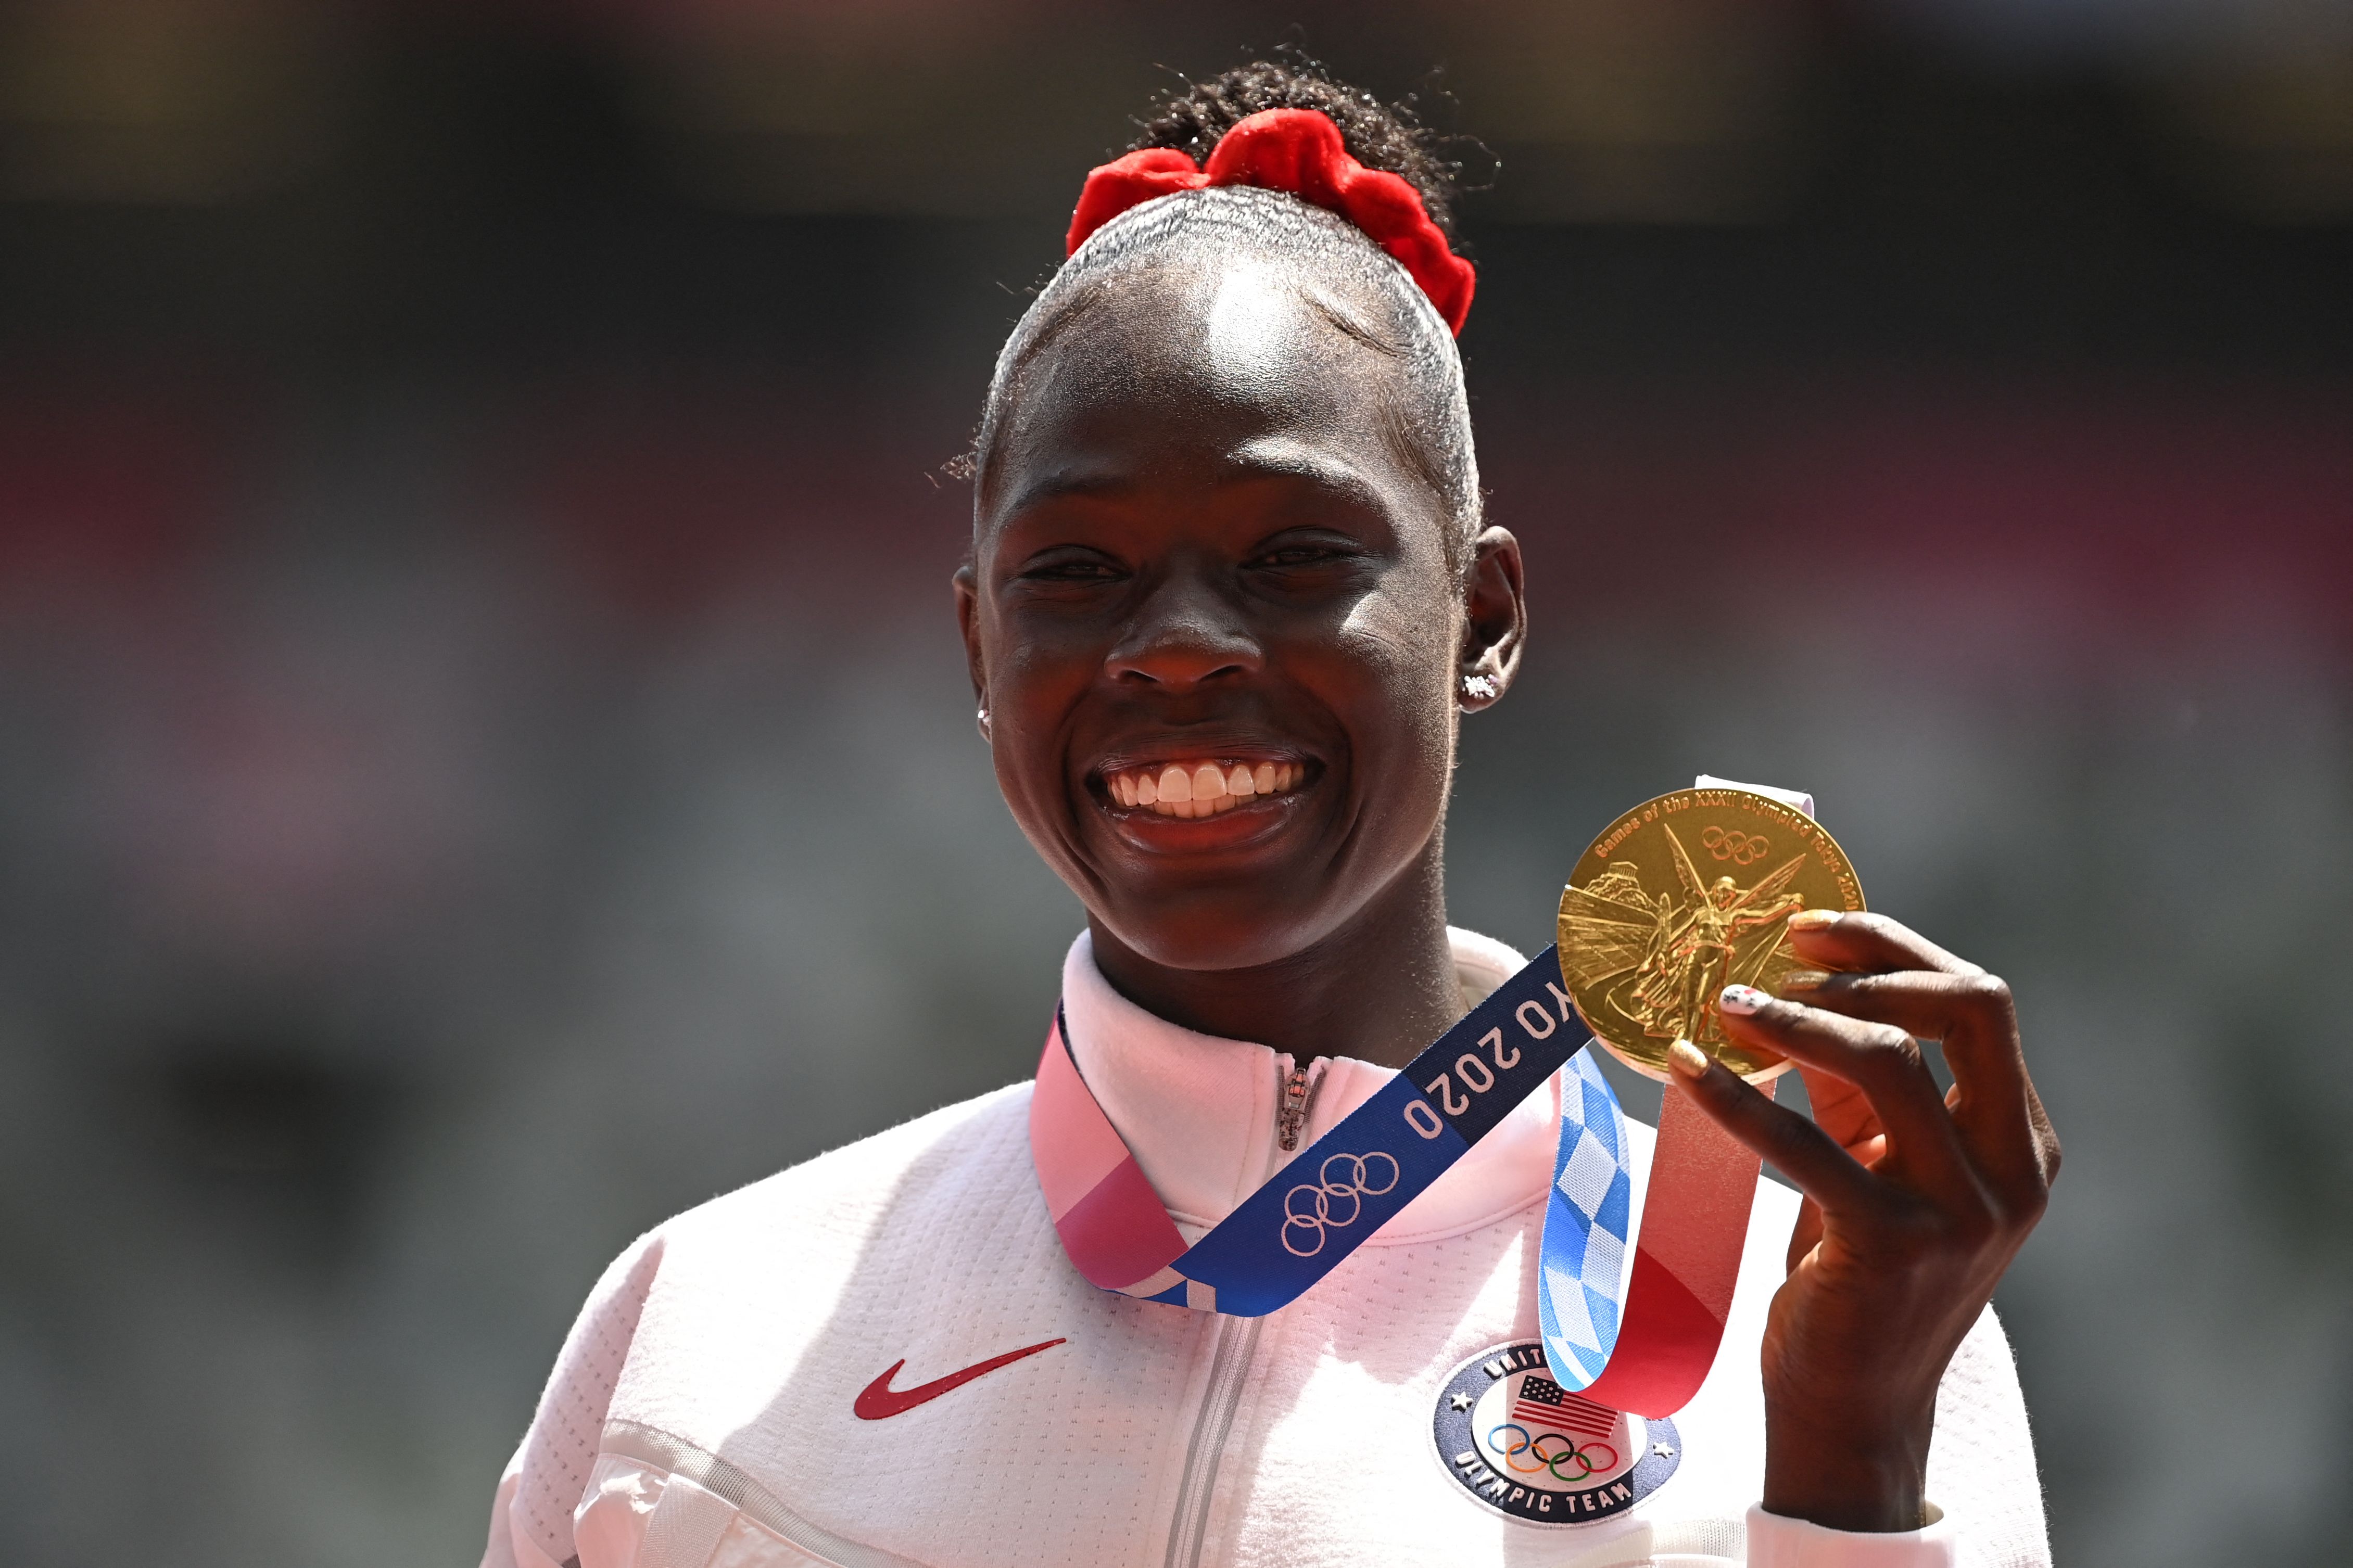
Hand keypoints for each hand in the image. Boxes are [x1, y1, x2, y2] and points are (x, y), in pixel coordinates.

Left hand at [1663, 910, 2060, 1532]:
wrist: (1857, 1407)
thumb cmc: (1861, 1273)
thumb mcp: (1880, 1166)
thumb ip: (1859, 1084)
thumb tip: (1795, 982)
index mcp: (2023, 1139)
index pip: (1981, 1003)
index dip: (1894, 950)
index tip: (1809, 927)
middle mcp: (2012, 1170)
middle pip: (1969, 1010)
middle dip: (1872, 965)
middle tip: (1777, 953)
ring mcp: (1961, 1211)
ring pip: (1888, 1063)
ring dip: (1794, 1019)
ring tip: (1722, 1002)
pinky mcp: (1890, 1248)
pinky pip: (1806, 1144)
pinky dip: (1737, 1097)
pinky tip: (1683, 1068)